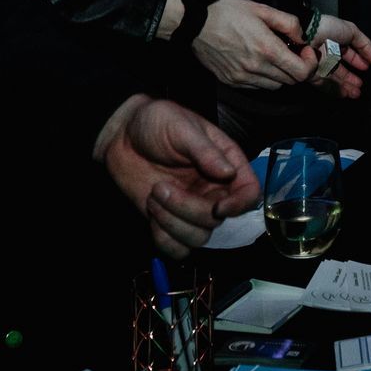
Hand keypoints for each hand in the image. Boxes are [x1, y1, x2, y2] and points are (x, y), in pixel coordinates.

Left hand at [94, 95, 259, 257]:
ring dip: (173, 222)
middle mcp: (213, 189)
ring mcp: (192, 207)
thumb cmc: (156, 122)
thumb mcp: (182, 127)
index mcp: (225, 162)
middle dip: (188, 209)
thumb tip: (228, 172)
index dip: (239, 205)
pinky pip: (177, 248)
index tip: (216, 207)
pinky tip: (152, 214)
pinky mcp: (170, 221)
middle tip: (160, 187)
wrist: (121, 136)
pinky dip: (164, 238)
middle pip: (218, 219)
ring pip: (198, 237)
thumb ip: (205, 150)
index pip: (249, 193)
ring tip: (153, 195)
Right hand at [189, 0, 314, 89]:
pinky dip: (263, 78)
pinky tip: (257, 61)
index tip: (305, 51)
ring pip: (274, 86)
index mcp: (267, 49)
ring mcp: (242, 77)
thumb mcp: (261, 9)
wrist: (194, 22)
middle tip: (292, 51)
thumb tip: (302, 36)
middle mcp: (256, 68)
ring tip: (273, 56)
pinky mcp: (231, 81)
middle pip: (290, 81)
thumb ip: (288, 23)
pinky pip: (256, 86)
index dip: (309, 63)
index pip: (301, 72)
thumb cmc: (226, 12)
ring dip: (280, 74)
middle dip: (296, 67)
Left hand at [307, 14, 370, 98]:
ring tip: (356, 93)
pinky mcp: (311, 74)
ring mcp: (319, 65)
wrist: (307, 34)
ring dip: (346, 87)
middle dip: (352, 79)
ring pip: (334, 80)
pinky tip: (345, 94)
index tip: (366, 68)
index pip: (348, 55)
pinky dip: (335, 90)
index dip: (357, 62)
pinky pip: (324, 85)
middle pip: (341, 70)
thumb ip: (365, 44)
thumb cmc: (328, 29)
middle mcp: (327, 55)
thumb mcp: (351, 30)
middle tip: (361, 86)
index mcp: (336, 43)